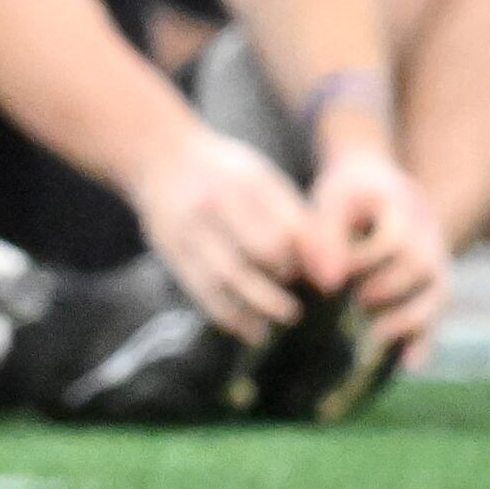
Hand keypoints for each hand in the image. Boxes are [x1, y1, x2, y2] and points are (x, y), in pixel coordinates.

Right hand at [130, 123, 309, 340]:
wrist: (159, 159)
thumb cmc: (226, 174)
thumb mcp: (264, 181)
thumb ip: (297, 223)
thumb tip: (330, 277)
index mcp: (246, 183)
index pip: (288, 228)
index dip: (308, 259)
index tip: (320, 277)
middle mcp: (215, 204)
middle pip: (261, 251)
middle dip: (286, 280)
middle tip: (298, 301)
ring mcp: (189, 228)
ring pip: (228, 278)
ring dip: (259, 307)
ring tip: (281, 321)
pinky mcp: (171, 251)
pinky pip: (201, 290)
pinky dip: (228, 315)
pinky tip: (249, 329)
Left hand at [308, 147, 449, 365]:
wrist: (375, 184)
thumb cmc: (345, 195)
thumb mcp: (330, 202)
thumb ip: (325, 236)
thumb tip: (328, 282)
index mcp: (403, 206)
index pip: (393, 238)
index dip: (363, 261)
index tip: (330, 280)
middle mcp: (429, 233)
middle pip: (422, 268)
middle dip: (388, 290)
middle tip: (355, 305)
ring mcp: (437, 258)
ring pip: (438, 292)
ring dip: (409, 318)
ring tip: (376, 336)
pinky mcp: (434, 282)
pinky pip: (437, 312)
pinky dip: (424, 338)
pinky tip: (406, 363)